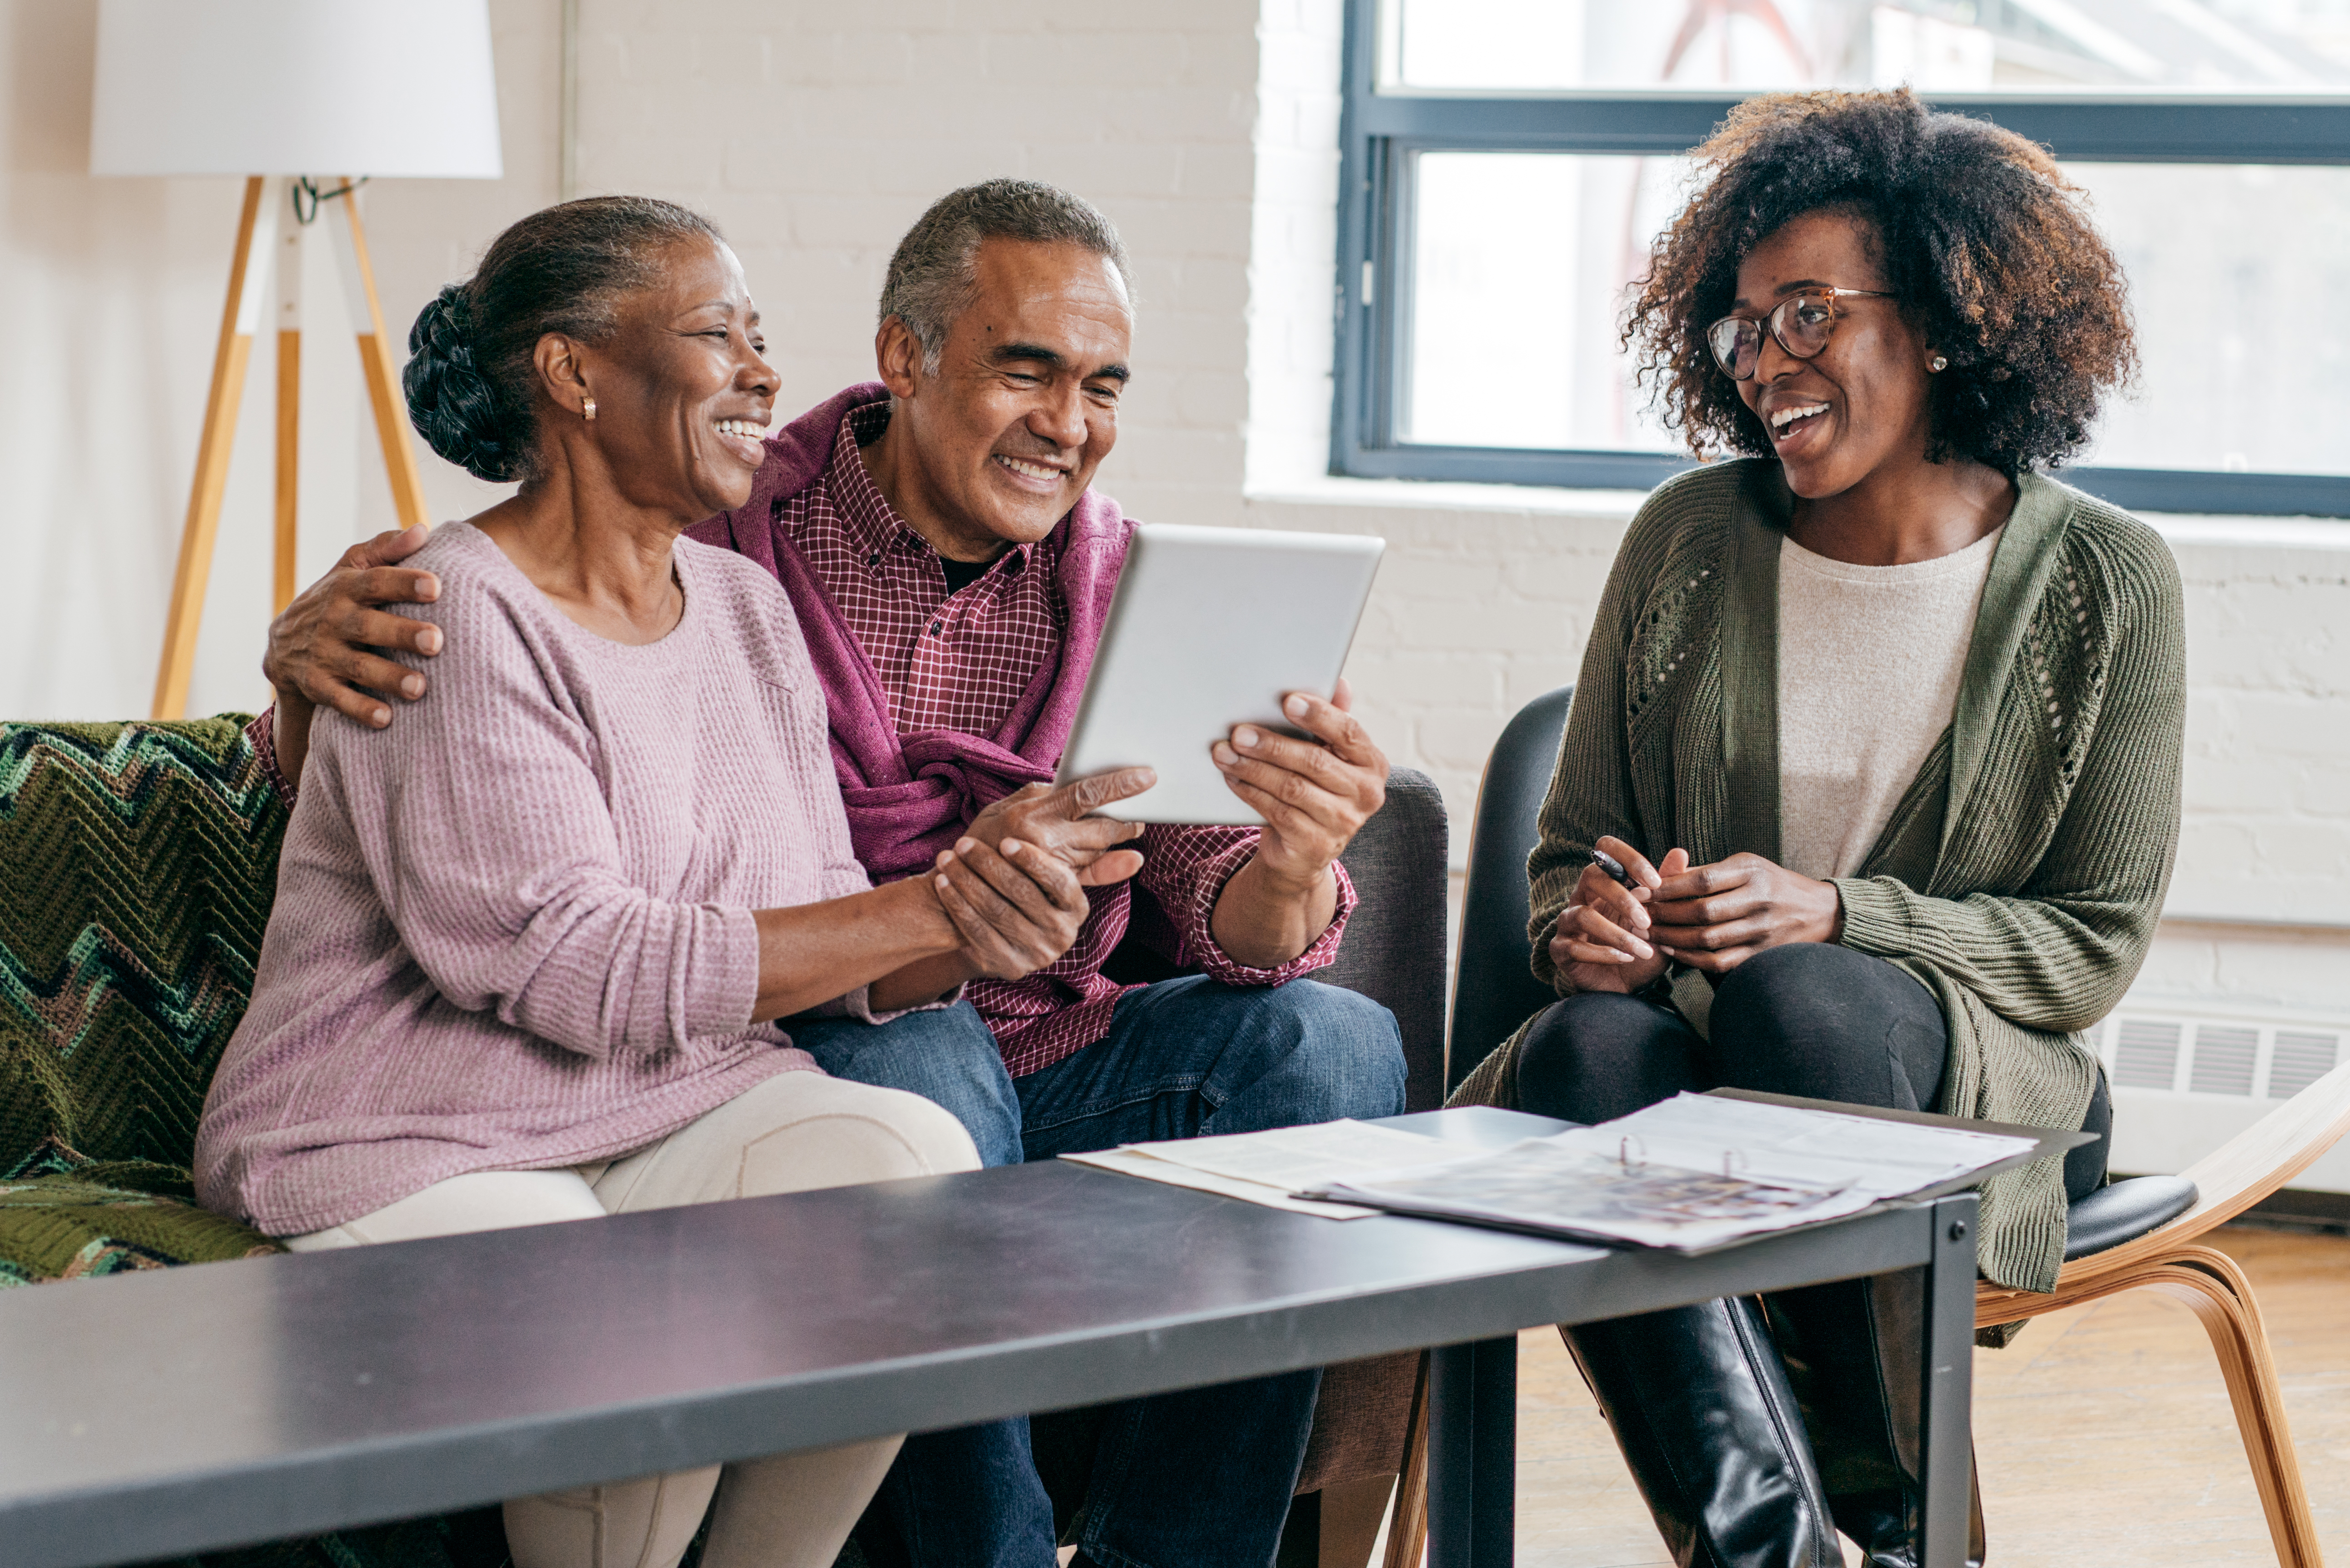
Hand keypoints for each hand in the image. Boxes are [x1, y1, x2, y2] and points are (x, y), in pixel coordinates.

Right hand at [261, 524, 443, 729]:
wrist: (282, 645)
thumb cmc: (338, 600)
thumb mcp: (351, 569)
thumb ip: (385, 550)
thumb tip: (422, 530)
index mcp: (345, 587)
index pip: (375, 581)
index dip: (403, 582)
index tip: (436, 586)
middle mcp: (332, 620)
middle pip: (368, 626)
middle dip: (402, 633)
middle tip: (437, 641)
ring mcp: (322, 654)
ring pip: (358, 667)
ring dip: (389, 677)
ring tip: (421, 687)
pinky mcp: (316, 685)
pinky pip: (339, 700)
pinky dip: (360, 710)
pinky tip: (386, 718)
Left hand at [931, 835, 1093, 979]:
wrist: (1002, 939)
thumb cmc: (1023, 889)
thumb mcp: (1045, 871)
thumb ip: (1058, 842)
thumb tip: (1073, 807)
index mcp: (1077, 906)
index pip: (1059, 882)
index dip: (1033, 861)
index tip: (1005, 841)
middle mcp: (1062, 933)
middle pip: (1022, 894)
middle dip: (988, 865)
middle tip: (963, 843)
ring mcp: (1036, 953)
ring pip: (996, 911)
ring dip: (966, 881)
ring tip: (946, 858)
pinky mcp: (1008, 966)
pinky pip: (977, 931)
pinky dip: (957, 905)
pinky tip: (942, 883)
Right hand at [964, 770, 1152, 887]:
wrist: (954, 890)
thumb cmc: (979, 842)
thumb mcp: (1004, 810)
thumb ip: (1040, 796)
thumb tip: (1069, 781)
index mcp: (1033, 813)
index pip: (1086, 793)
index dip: (1120, 785)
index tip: (1147, 777)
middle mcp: (1043, 840)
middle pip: (1101, 828)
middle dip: (1125, 821)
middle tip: (1140, 814)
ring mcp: (1048, 868)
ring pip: (1097, 852)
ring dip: (1115, 842)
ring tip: (1126, 829)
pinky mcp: (1050, 890)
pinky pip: (1088, 876)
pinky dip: (1106, 866)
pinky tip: (1122, 859)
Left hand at [1209, 678, 1386, 889]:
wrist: (1307, 850)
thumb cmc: (1318, 789)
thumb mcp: (1330, 756)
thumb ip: (1333, 722)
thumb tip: (1340, 683)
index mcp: (1373, 764)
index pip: (1348, 732)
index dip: (1319, 715)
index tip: (1288, 701)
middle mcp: (1365, 794)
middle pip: (1314, 761)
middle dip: (1272, 745)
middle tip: (1239, 732)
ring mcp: (1343, 822)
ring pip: (1291, 788)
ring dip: (1253, 768)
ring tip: (1225, 753)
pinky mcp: (1316, 845)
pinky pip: (1277, 812)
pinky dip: (1251, 792)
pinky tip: (1233, 778)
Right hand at [1548, 837, 1687, 993]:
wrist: (1625, 987)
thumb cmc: (1641, 946)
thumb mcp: (1661, 919)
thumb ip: (1667, 888)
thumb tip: (1681, 852)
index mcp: (1605, 882)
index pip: (1605, 849)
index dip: (1628, 858)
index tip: (1655, 882)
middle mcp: (1582, 897)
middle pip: (1591, 876)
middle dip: (1622, 898)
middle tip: (1647, 922)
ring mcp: (1567, 923)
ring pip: (1583, 915)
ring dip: (1616, 934)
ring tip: (1643, 950)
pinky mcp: (1560, 949)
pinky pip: (1574, 946)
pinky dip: (1603, 954)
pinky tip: (1626, 959)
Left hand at [1648, 852, 1842, 975]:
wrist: (1819, 911)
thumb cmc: (1772, 883)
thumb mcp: (1746, 865)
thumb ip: (1707, 871)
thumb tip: (1661, 876)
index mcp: (1751, 872)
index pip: (1701, 880)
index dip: (1667, 888)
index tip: (1641, 891)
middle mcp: (1758, 900)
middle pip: (1701, 911)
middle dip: (1664, 914)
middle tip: (1638, 915)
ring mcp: (1761, 930)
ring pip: (1707, 939)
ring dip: (1672, 938)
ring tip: (1649, 933)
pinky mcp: (1760, 954)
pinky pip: (1719, 961)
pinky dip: (1691, 959)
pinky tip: (1673, 951)